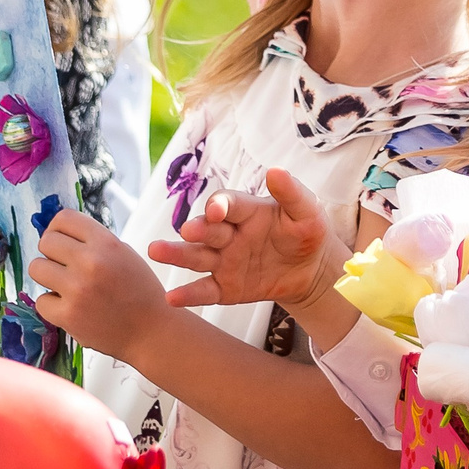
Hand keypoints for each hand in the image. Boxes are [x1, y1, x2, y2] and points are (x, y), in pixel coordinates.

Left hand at [30, 208, 170, 363]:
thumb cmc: (139, 291)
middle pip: (46, 242)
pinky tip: (71, 308)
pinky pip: (41, 301)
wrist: (152, 332)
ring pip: (36, 268)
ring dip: (48, 277)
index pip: (64, 218)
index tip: (62, 242)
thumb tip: (58, 235)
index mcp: (106, 242)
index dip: (58, 229)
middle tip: (64, 268)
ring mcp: (77, 289)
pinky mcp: (68, 315)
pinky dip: (53, 306)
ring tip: (65, 286)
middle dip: (52, 254)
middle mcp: (91, 261)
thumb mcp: (124, 254)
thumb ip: (93, 242)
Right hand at [147, 168, 344, 313]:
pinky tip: (172, 298)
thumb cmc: (306, 232)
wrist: (312, 269)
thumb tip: (276, 171)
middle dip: (197, 228)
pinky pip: (204, 291)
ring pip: (196, 256)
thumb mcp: (306, 211)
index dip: (221, 205)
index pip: (228, 203)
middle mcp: (228, 234)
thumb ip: (291, 193)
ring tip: (155, 251)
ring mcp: (224, 261)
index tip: (217, 210)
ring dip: (176, 253)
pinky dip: (188, 295)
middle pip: (207, 229)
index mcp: (245, 211)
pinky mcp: (225, 288)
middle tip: (188, 230)